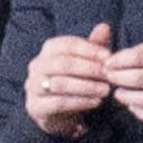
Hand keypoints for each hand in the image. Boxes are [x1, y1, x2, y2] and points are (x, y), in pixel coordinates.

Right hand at [24, 22, 113, 137]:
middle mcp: (36, 65)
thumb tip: (105, 26)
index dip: (89, 49)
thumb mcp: (83, 64)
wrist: (57, 115)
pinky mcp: (36, 106)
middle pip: (63, 63)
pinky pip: (59, 103)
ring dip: (86, 86)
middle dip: (89, 68)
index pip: (67, 44)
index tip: (109, 57)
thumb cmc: (73, 84)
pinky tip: (96, 102)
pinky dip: (80, 102)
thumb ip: (92, 47)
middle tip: (108, 75)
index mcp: (47, 51)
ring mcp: (33, 86)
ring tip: (106, 90)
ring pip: (60, 83)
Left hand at [103, 41, 142, 127]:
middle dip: (119, 78)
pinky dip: (141, 112)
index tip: (107, 63)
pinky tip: (133, 107)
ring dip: (127, 97)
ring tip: (118, 94)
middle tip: (108, 78)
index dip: (120, 60)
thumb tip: (116, 59)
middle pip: (141, 78)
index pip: (141, 56)